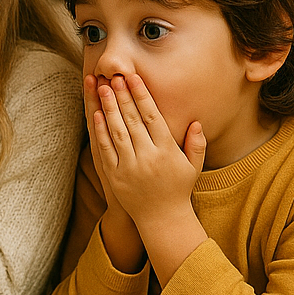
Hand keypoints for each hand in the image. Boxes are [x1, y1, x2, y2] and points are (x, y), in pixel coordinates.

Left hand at [90, 72, 207, 282]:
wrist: (161, 219)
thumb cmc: (177, 190)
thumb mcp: (193, 167)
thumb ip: (196, 144)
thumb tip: (197, 121)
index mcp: (167, 151)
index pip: (153, 117)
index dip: (141, 95)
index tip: (133, 78)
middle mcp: (148, 157)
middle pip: (132, 120)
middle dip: (122, 96)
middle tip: (114, 75)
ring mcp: (129, 166)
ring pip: (117, 131)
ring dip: (109, 108)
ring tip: (103, 87)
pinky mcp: (115, 176)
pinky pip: (105, 149)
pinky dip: (100, 131)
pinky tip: (96, 114)